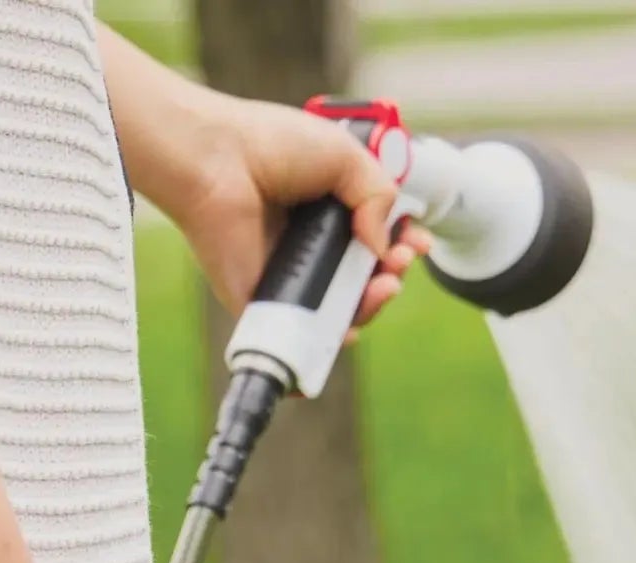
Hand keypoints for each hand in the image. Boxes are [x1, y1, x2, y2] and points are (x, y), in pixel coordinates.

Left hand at [169, 96, 432, 329]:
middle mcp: (309, 248)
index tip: (416, 243)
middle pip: (364, 280)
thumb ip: (379, 195)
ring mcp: (288, 280)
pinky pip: (301, 338)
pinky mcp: (264, 306)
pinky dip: (329, 344)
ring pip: (340, 312)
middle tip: (400, 262)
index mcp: (328, 212)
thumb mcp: (345, 155)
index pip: (376, 240)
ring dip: (372, 305)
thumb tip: (384, 246)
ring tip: (384, 285)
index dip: (402, 246)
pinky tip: (351, 328)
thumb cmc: (272, 146)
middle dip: (393, 275)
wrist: (218, 161)